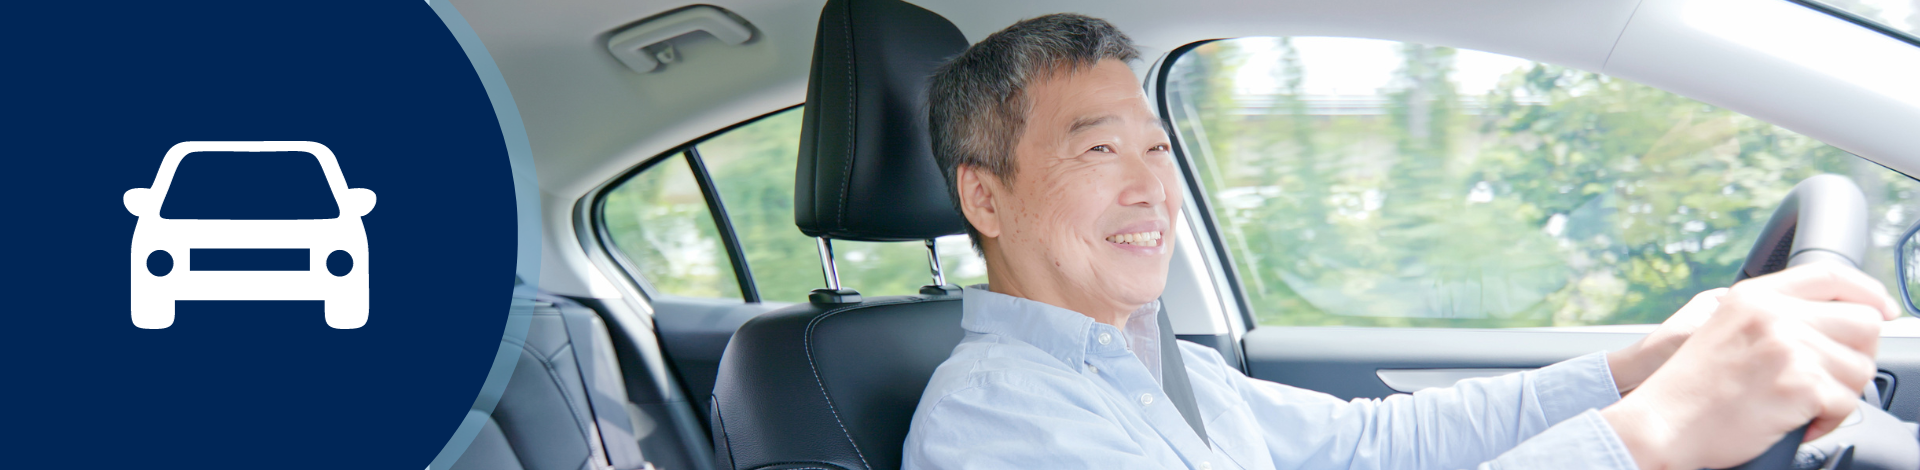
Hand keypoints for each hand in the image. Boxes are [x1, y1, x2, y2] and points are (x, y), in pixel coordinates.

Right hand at [1600, 262, 1898, 469]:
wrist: (1663, 423)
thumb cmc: (1690, 389)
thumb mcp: (1723, 328)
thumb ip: (1772, 315)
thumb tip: (1835, 321)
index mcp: (1753, 297)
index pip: (1830, 275)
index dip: (1867, 292)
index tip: (1882, 310)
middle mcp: (1772, 314)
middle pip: (1863, 322)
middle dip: (1858, 356)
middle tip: (1831, 378)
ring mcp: (1786, 347)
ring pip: (1861, 369)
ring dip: (1840, 395)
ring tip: (1803, 406)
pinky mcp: (1798, 383)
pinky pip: (1846, 404)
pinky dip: (1828, 422)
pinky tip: (1797, 423)